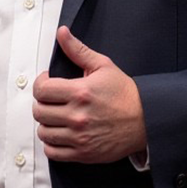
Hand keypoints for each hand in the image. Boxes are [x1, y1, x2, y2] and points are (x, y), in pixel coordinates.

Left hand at [33, 26, 145, 162]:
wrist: (147, 119)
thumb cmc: (126, 94)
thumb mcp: (104, 66)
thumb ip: (78, 50)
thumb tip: (62, 33)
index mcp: (80, 92)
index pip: (41, 90)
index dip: (40, 84)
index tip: (47, 84)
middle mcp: (77, 116)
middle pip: (39, 111)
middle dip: (42, 103)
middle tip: (52, 101)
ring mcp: (79, 137)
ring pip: (43, 132)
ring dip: (46, 124)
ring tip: (56, 118)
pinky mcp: (83, 153)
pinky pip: (53, 152)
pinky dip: (52, 144)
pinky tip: (60, 135)